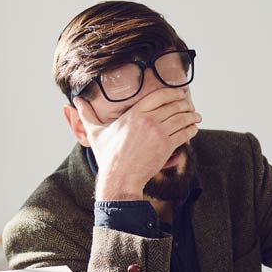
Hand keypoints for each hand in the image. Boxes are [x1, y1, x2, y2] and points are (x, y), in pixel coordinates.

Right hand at [73, 88, 201, 199]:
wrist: (120, 178)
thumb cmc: (108, 156)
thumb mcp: (95, 133)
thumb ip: (86, 114)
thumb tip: (74, 101)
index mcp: (134, 113)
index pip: (159, 95)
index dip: (172, 93)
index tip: (179, 94)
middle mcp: (148, 120)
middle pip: (174, 105)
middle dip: (185, 105)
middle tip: (190, 106)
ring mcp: (159, 133)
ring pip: (182, 118)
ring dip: (192, 116)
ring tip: (196, 116)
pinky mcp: (167, 146)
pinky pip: (185, 133)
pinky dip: (192, 129)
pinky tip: (194, 128)